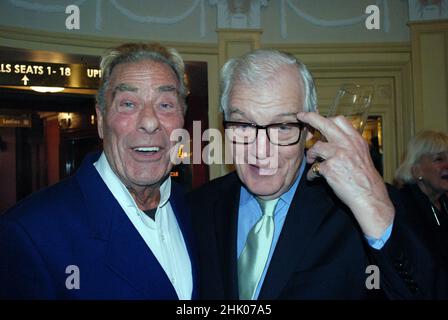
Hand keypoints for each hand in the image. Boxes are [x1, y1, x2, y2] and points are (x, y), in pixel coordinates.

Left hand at [297, 112, 393, 237]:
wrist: (370, 197)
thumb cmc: (366, 179)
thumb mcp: (362, 156)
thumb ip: (348, 146)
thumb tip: (331, 140)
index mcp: (356, 140)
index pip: (339, 120)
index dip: (325, 118)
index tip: (316, 117)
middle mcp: (347, 145)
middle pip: (325, 124)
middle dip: (310, 118)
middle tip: (301, 117)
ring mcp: (338, 155)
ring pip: (316, 147)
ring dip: (310, 155)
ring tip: (311, 161)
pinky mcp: (330, 169)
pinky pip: (314, 168)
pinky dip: (312, 174)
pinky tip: (314, 178)